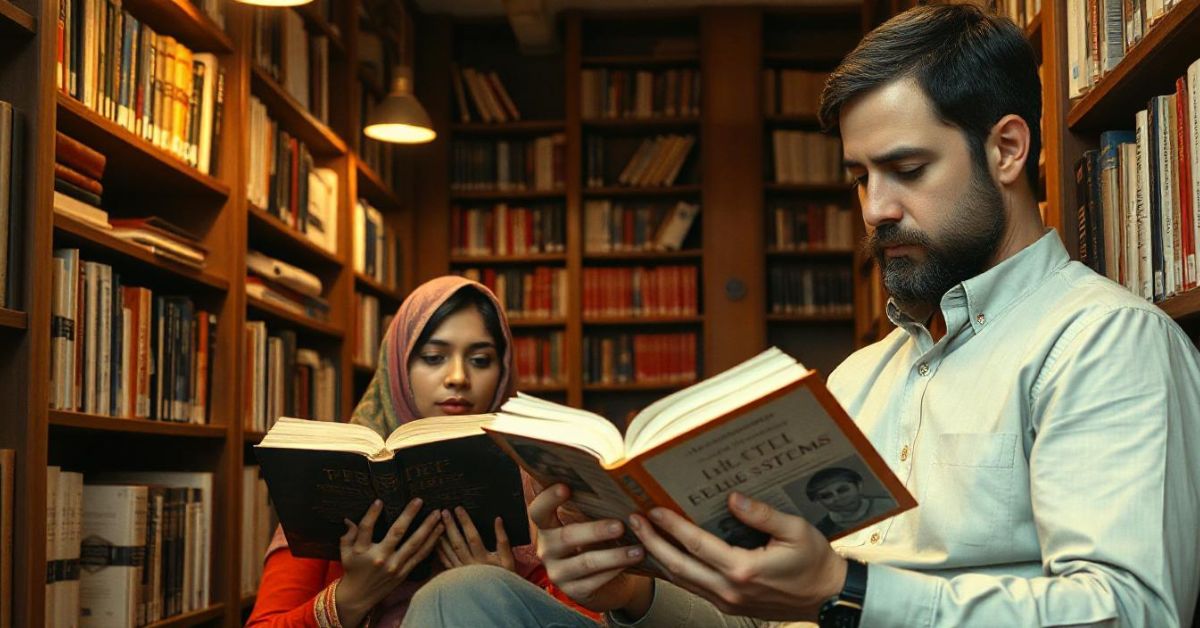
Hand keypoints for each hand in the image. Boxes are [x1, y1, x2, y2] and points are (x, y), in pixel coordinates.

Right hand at [336, 498, 443, 626]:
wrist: (359, 597)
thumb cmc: (352, 570)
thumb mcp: (345, 553)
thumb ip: (348, 535)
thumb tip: (349, 519)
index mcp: (362, 551)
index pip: (366, 528)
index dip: (372, 514)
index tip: (379, 501)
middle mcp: (381, 557)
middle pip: (397, 533)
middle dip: (409, 515)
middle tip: (419, 500)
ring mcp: (395, 566)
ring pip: (414, 544)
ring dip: (428, 528)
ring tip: (437, 514)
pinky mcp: (404, 572)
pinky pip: (420, 556)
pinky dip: (431, 543)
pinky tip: (439, 531)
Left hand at [436, 507, 515, 571]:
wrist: (496, 599)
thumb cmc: (505, 577)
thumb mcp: (509, 559)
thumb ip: (503, 539)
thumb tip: (498, 519)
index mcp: (483, 559)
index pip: (472, 536)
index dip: (465, 521)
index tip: (458, 508)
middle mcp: (470, 565)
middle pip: (457, 542)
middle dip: (450, 525)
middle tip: (443, 511)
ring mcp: (461, 571)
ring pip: (448, 552)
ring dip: (441, 536)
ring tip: (435, 522)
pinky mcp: (456, 576)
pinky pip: (445, 561)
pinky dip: (439, 550)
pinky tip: (435, 541)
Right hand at [531, 483, 653, 614]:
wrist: (604, 581)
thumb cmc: (596, 543)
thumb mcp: (588, 525)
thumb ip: (590, 509)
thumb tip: (612, 486)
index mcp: (547, 528)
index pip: (538, 512)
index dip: (548, 499)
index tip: (565, 486)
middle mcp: (547, 550)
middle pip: (566, 536)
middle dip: (595, 530)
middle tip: (620, 525)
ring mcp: (558, 573)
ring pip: (586, 562)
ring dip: (614, 555)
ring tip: (637, 549)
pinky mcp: (573, 592)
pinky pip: (595, 581)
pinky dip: (615, 571)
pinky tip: (630, 564)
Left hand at [628, 491, 845, 620]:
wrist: (827, 596)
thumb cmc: (814, 562)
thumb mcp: (795, 530)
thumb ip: (762, 514)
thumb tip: (733, 499)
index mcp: (744, 569)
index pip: (696, 544)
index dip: (671, 526)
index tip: (653, 510)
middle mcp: (729, 589)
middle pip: (678, 565)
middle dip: (652, 541)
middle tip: (634, 521)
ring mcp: (727, 601)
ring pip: (682, 580)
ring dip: (659, 557)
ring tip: (642, 535)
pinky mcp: (729, 605)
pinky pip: (693, 587)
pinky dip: (675, 571)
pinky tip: (666, 557)